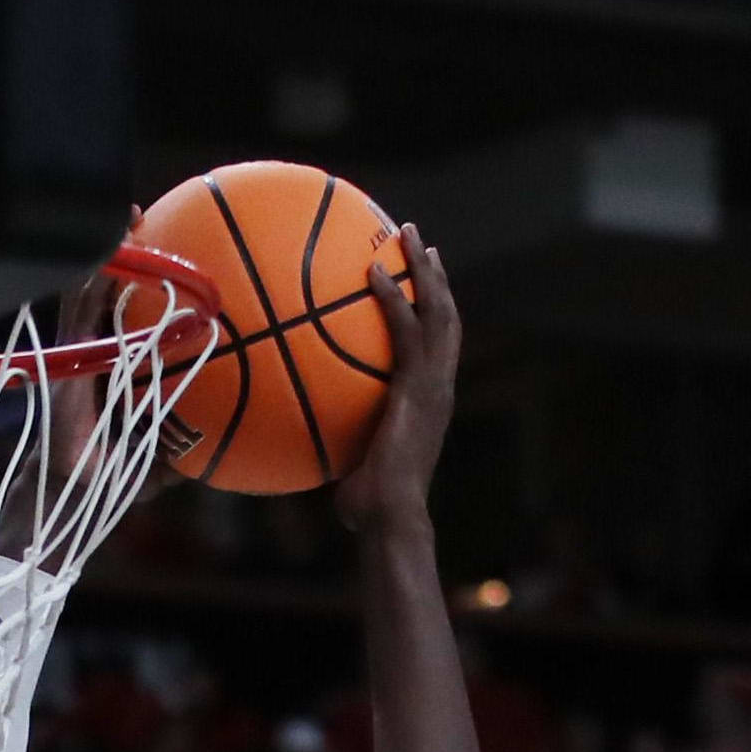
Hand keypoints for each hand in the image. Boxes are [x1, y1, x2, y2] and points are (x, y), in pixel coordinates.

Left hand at [328, 226, 460, 537]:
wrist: (390, 516)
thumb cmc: (369, 505)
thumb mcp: (354, 462)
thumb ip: (340, 440)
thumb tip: (305, 438)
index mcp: (430, 400)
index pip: (438, 344)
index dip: (433, 308)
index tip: (422, 278)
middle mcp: (439, 386)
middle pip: (446, 316)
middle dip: (435, 275)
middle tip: (419, 241)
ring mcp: (433, 385)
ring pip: (438, 313)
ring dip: (424, 270)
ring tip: (409, 235)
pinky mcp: (418, 389)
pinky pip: (406, 331)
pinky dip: (394, 298)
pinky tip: (375, 272)